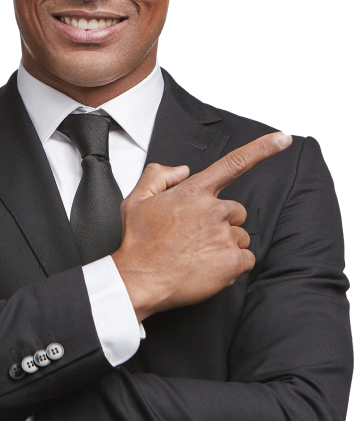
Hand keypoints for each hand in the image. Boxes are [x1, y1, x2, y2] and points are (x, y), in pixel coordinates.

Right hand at [111, 132, 291, 321]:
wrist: (139, 280)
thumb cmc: (138, 243)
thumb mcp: (136, 199)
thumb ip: (159, 175)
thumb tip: (183, 170)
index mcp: (194, 191)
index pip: (234, 163)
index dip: (263, 148)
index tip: (282, 140)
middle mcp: (214, 210)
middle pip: (236, 212)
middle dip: (221, 222)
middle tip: (195, 237)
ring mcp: (224, 236)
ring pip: (240, 236)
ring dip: (225, 244)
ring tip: (196, 254)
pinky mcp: (231, 262)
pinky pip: (246, 259)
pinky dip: (231, 265)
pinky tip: (207, 267)